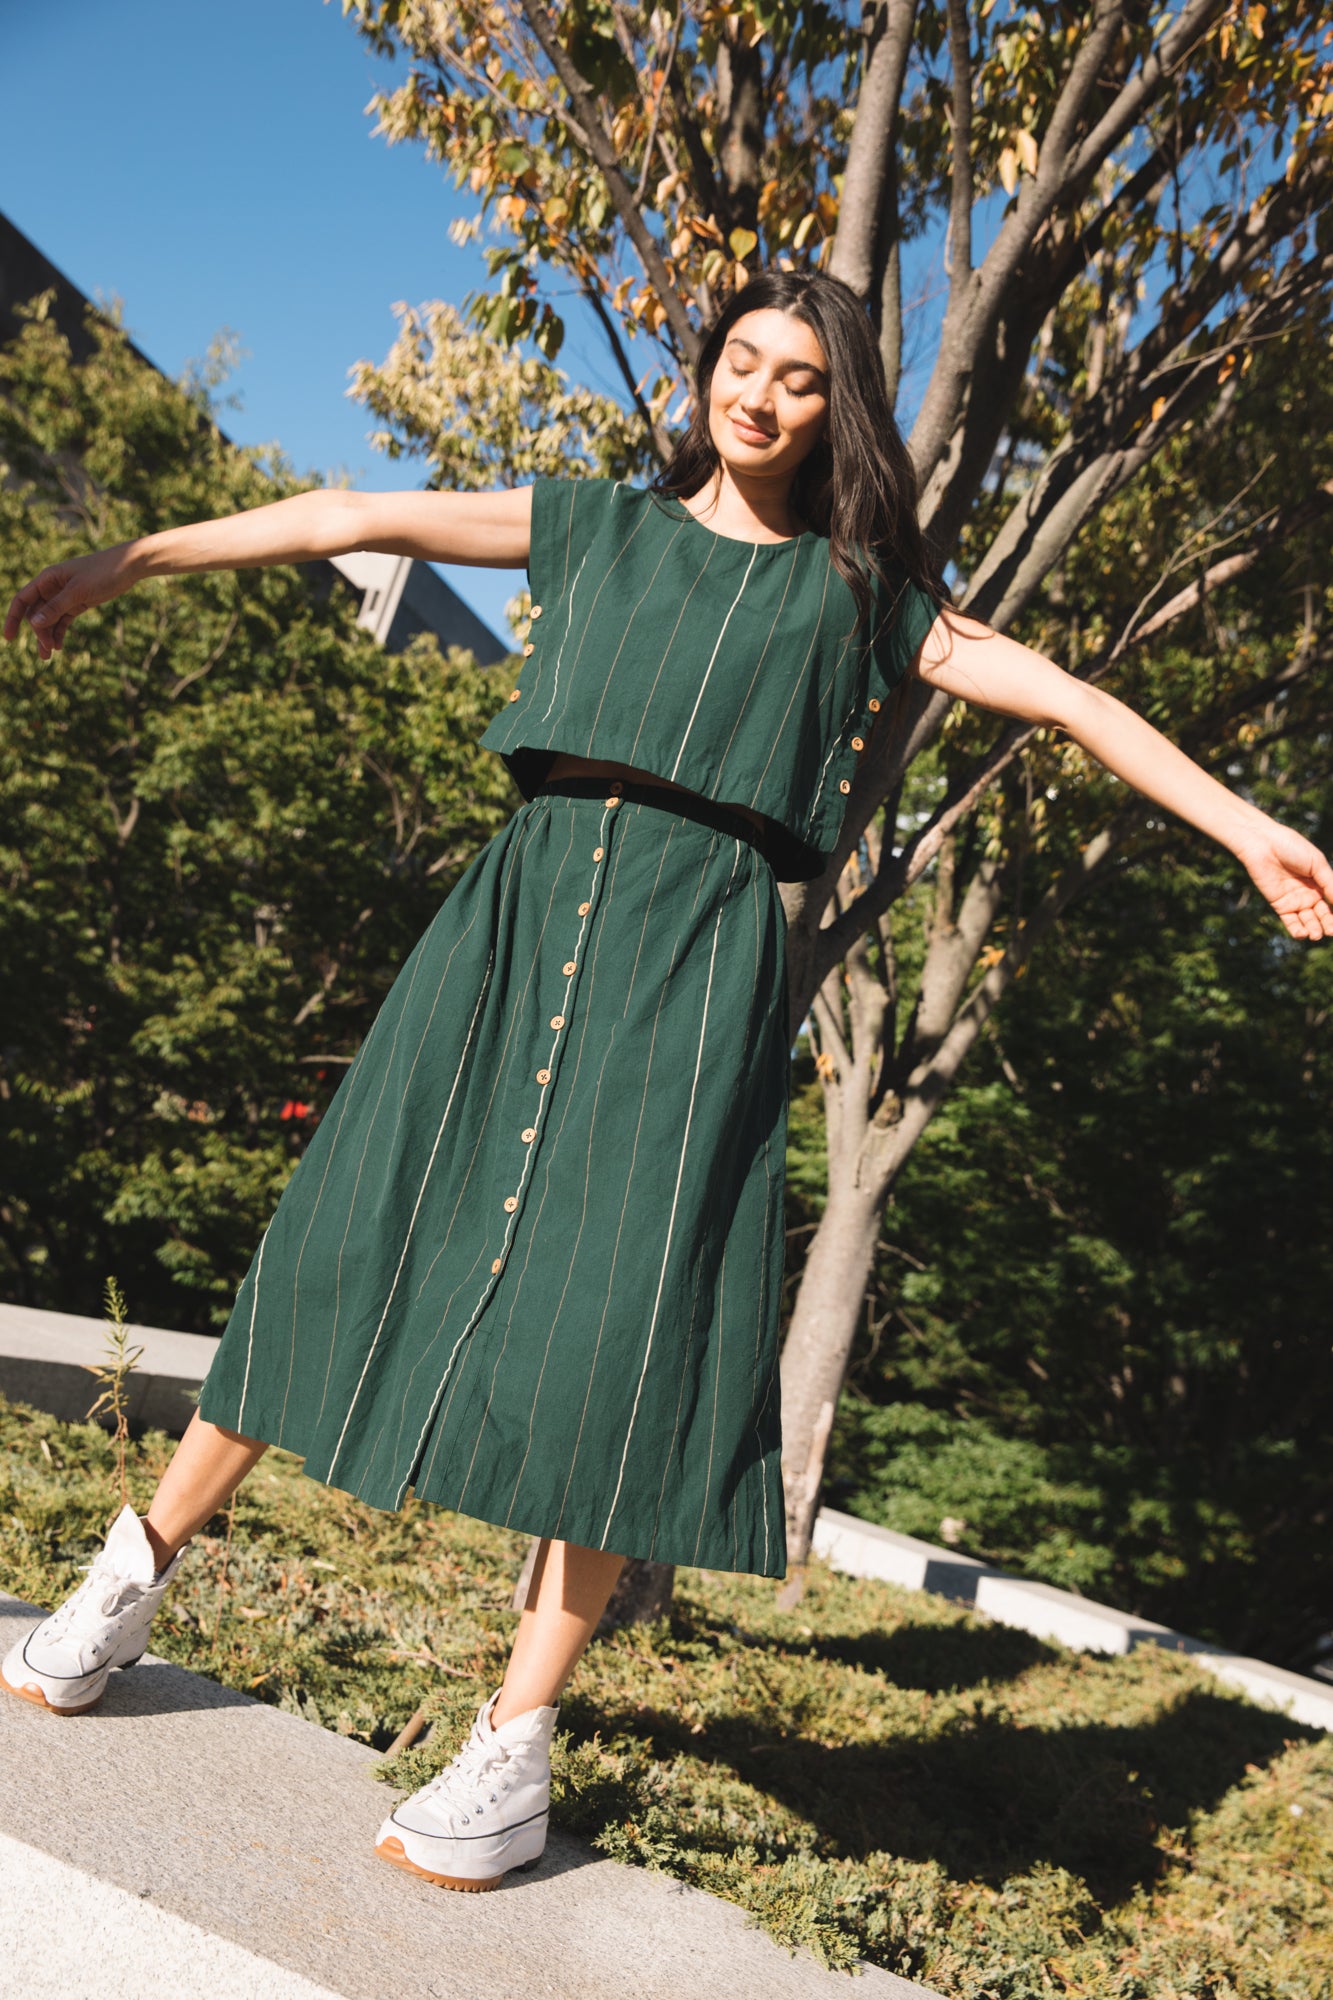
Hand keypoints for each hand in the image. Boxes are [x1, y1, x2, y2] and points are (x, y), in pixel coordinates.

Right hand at [3, 547, 131, 660]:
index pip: (22, 599)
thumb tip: (34, 623)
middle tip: (48, 650)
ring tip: (49, 655)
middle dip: (39, 632)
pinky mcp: (78, 603)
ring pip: (49, 619)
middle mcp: (52, 587)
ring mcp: (65, 596)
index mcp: (47, 578)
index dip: (13, 618)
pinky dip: (60, 632)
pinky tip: (59, 645)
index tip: (9, 638)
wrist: (128, 566)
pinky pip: (63, 619)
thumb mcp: (78, 591)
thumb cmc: (102, 572)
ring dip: (48, 635)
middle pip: (36, 613)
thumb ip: (56, 607)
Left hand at [1234, 817, 1332, 941]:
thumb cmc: (1292, 848)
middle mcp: (1309, 894)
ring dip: (1314, 929)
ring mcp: (1295, 901)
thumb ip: (1330, 884)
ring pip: (1308, 921)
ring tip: (1317, 935)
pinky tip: (1304, 934)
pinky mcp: (1280, 905)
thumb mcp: (1317, 864)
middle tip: (1331, 932)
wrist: (1264, 845)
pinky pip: (1290, 922)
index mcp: (1321, 882)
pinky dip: (1297, 930)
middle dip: (1328, 924)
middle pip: (1322, 914)